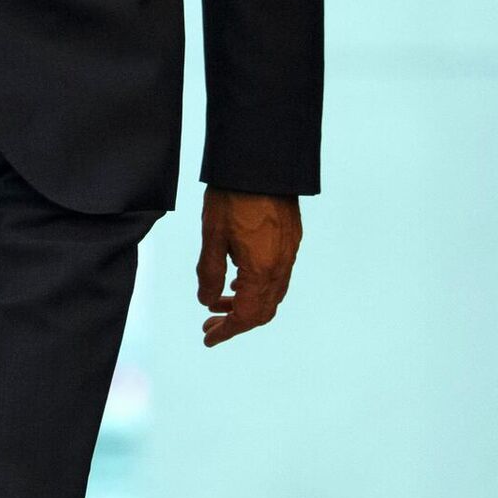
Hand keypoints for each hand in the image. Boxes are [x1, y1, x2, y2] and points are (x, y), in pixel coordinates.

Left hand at [196, 186, 300, 346]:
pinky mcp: (290, 238)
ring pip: (271, 294)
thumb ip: (209, 273)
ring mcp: (289, 252)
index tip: (208, 336)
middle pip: (263, 311)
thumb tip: (206, 301)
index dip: (226, 330)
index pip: (246, 316)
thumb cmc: (233, 195)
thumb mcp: (212, 235)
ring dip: (246, 303)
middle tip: (210, 321)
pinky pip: (277, 275)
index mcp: (262, 270)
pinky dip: (258, 286)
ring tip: (220, 300)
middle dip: (236, 321)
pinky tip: (239, 279)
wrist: (262, 161)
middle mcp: (281, 266)